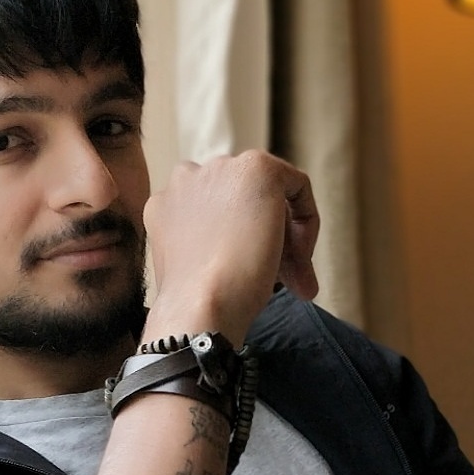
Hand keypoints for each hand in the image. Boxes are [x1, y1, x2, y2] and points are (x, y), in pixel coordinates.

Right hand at [141, 151, 319, 345]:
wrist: (200, 306)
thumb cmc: (197, 302)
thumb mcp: (199, 266)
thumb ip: (216, 245)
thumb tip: (256, 253)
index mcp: (166, 203)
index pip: (215, 211)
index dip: (241, 243)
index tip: (256, 275)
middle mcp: (188, 175)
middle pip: (242, 200)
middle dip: (267, 236)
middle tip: (283, 280)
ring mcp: (221, 168)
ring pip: (269, 195)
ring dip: (286, 233)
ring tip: (295, 277)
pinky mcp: (257, 168)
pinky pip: (297, 185)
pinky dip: (308, 220)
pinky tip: (301, 257)